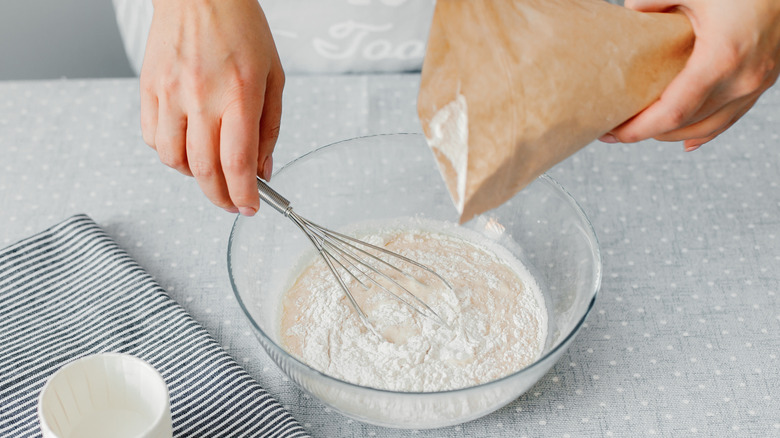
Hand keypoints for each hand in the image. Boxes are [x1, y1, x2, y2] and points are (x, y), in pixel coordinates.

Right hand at [141, 0, 284, 214]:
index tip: (250, 208)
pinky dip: (170, 154)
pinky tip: (187, 145)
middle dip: (220, 197)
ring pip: (174, 160)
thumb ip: (269, 128)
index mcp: (239, 94)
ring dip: (194, 177)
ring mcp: (170, 94)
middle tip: (232, 204)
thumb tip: (263, 170)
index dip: (244, 194)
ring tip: (210, 170)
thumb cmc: (241, 29)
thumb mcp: (273, 77)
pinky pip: (152, 139)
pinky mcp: (148, 89)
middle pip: (204, 170)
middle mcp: (201, 97)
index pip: (238, 163)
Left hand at [601, 0, 779, 150]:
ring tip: (643, 129)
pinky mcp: (764, 79)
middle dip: (647, 132)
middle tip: (615, 128)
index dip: (637, 130)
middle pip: (685, 125)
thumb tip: (628, 12)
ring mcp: (757, 83)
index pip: (670, 113)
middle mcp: (742, 79)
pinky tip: (685, 141)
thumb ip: (654, 0)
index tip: (610, 133)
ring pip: (708, 127)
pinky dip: (704, 132)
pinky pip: (730, 117)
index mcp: (720, 60)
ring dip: (672, 133)